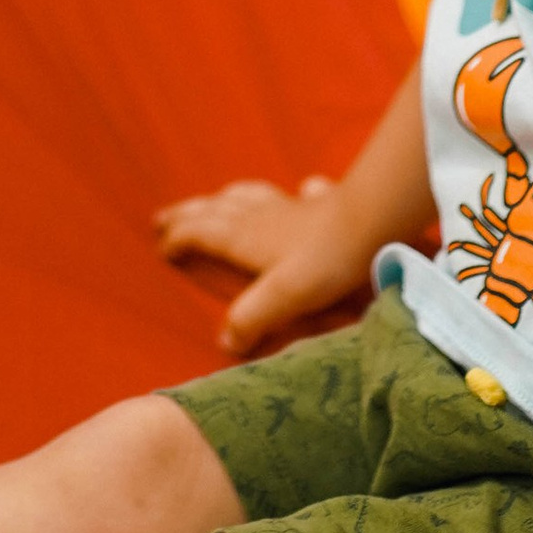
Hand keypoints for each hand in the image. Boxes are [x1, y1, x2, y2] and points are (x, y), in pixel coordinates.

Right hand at [154, 173, 377, 353]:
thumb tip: (226, 342)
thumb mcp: (284, 296)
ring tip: (212, 201)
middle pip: (212, 210)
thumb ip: (251, 318)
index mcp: (244, 237)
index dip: (177, 238)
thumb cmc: (327, 261)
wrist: (372, 221)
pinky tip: (297, 191)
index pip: (200, 233)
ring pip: (244, 198)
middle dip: (186, 214)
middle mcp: (259, 216)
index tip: (160, 247)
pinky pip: (293, 195)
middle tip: (162, 217)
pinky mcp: (317, 205)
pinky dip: (286, 195)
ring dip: (221, 200)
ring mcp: (289, 207)